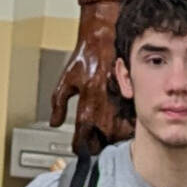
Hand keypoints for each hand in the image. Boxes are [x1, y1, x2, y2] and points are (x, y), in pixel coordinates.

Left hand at [48, 10, 122, 156]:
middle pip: (103, 141)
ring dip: (113, 139)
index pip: (82, 136)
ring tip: (106, 139)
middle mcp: (104, 106)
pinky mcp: (130, 96)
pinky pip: (131, 119)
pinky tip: (121, 126)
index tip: (78, 149)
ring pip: (120, 133)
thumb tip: (55, 122)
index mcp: (87, 103)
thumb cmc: (85, 56)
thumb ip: (58, 103)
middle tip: (92, 146)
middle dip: (97, 147)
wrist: (104, 38)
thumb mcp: (66, 79)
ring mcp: (119, 102)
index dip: (79, 147)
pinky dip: (127, 126)